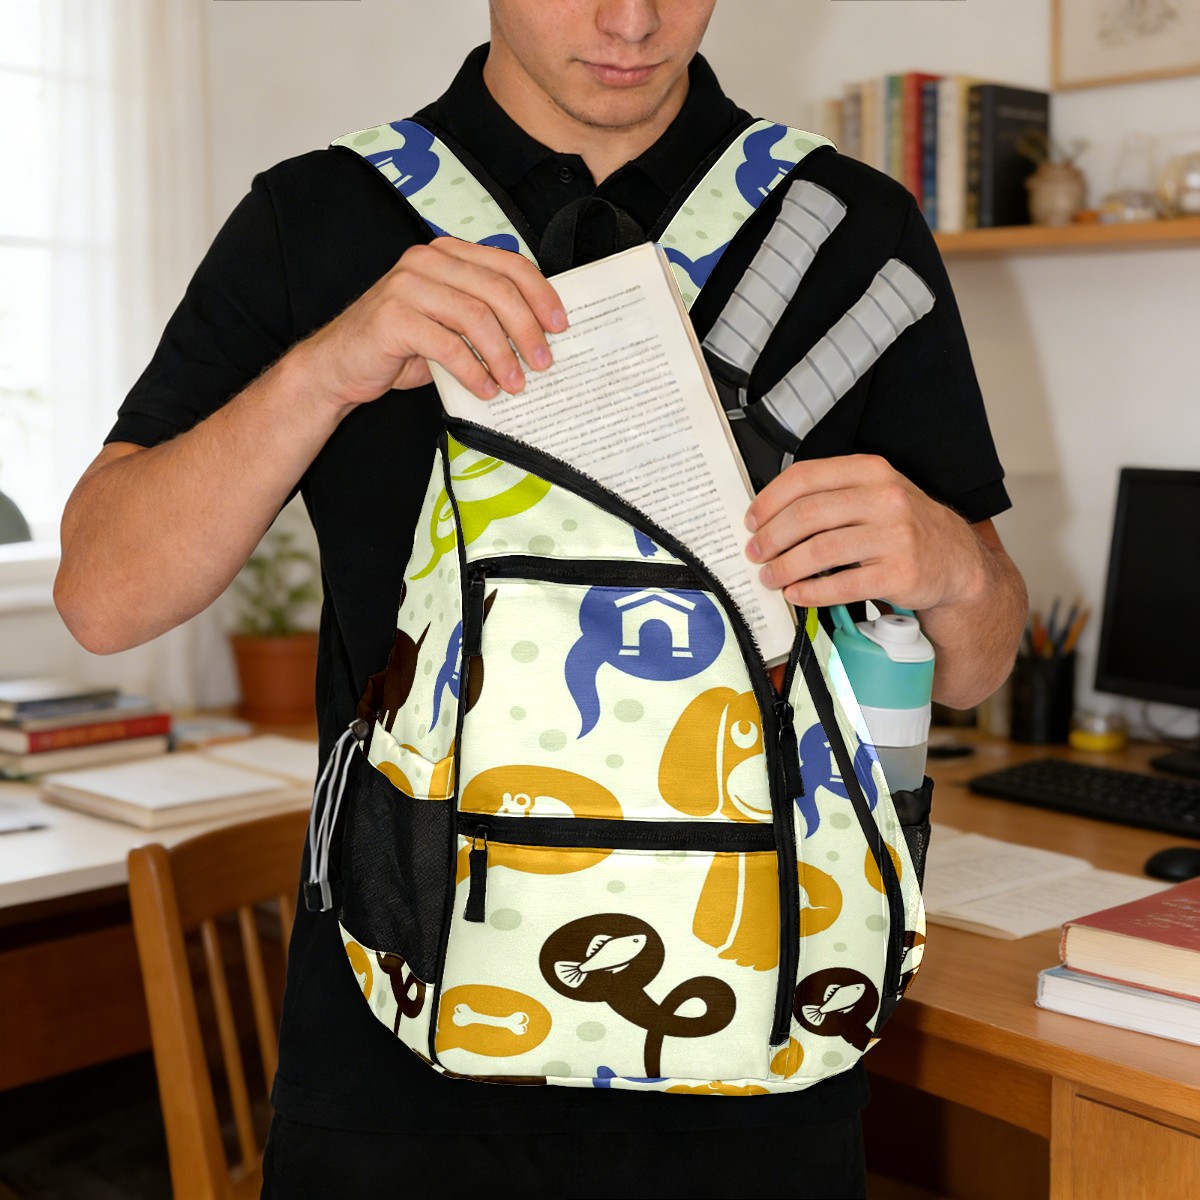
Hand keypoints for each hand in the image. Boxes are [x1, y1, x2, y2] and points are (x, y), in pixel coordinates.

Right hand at [296, 236, 566, 409]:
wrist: (339, 366)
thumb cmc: (400, 347)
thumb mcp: (449, 324)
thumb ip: (483, 317)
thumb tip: (538, 339)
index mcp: (447, 254)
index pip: (507, 264)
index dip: (540, 294)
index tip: (560, 326)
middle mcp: (427, 261)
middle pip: (497, 290)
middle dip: (527, 330)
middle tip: (543, 363)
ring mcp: (407, 286)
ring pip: (475, 317)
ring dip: (503, 356)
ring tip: (516, 384)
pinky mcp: (392, 317)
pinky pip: (447, 345)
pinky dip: (473, 371)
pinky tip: (486, 391)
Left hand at [743, 454, 986, 613]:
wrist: (955, 560)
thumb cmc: (904, 527)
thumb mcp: (874, 494)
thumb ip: (830, 495)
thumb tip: (770, 515)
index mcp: (870, 471)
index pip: (806, 477)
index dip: (769, 500)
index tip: (752, 520)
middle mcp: (884, 498)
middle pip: (808, 514)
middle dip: (772, 537)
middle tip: (756, 553)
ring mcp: (895, 535)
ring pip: (821, 550)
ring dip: (786, 567)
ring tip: (771, 577)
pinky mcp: (899, 573)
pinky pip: (843, 584)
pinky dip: (811, 592)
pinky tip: (797, 594)